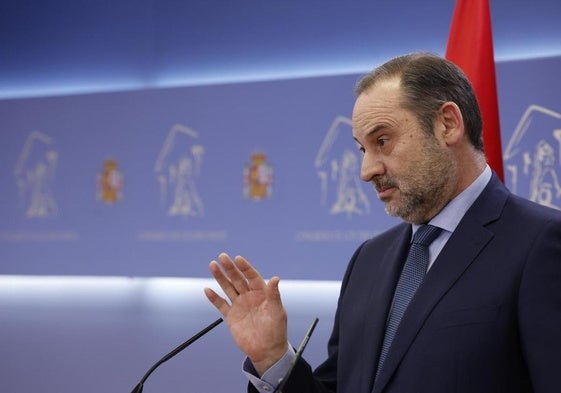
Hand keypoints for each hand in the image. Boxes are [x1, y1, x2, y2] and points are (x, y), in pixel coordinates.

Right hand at [204, 253, 288, 374]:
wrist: (267, 350)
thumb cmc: (276, 330)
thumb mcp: (276, 311)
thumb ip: (274, 295)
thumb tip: (276, 278)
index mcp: (261, 293)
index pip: (252, 276)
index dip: (245, 267)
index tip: (238, 258)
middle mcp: (249, 296)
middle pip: (238, 279)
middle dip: (230, 268)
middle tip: (222, 256)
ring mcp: (239, 305)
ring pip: (228, 288)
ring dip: (220, 277)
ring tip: (212, 265)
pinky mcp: (231, 317)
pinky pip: (221, 305)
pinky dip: (214, 298)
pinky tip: (207, 289)